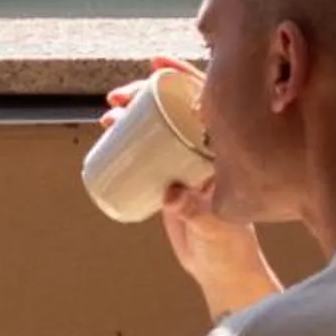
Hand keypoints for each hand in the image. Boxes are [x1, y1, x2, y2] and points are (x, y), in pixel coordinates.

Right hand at [104, 60, 280, 316]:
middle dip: (145, 94)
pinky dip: (128, 137)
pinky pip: (148, 148)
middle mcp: (206, 149)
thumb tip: (170, 193)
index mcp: (226, 149)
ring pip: (159, 125)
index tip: (156, 66)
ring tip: (107, 117)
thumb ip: (195, 211)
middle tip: (117, 98)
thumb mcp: (214, 228)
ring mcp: (187, 162)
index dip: (181, 75)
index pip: (206, 99)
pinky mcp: (171, 177)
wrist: (221, 270)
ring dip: (132, 114)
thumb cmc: (228, 247)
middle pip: (175, 107)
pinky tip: (110, 133)